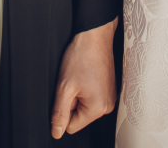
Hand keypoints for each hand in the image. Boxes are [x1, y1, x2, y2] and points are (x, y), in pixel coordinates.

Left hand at [50, 18, 117, 138]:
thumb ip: (59, 113)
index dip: (65, 108)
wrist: (95, 34)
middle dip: (73, 100)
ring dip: (79, 93)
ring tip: (81, 75)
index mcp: (98, 108)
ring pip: (85, 105)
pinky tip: (86, 73)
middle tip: (74, 81)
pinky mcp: (109, 88)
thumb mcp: (64, 87)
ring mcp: (110, 96)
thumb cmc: (81, 56)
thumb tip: (57, 133)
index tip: (69, 90)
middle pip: (80, 116)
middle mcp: (108, 105)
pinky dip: (86, 87)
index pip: (72, 126)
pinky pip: (92, 96)